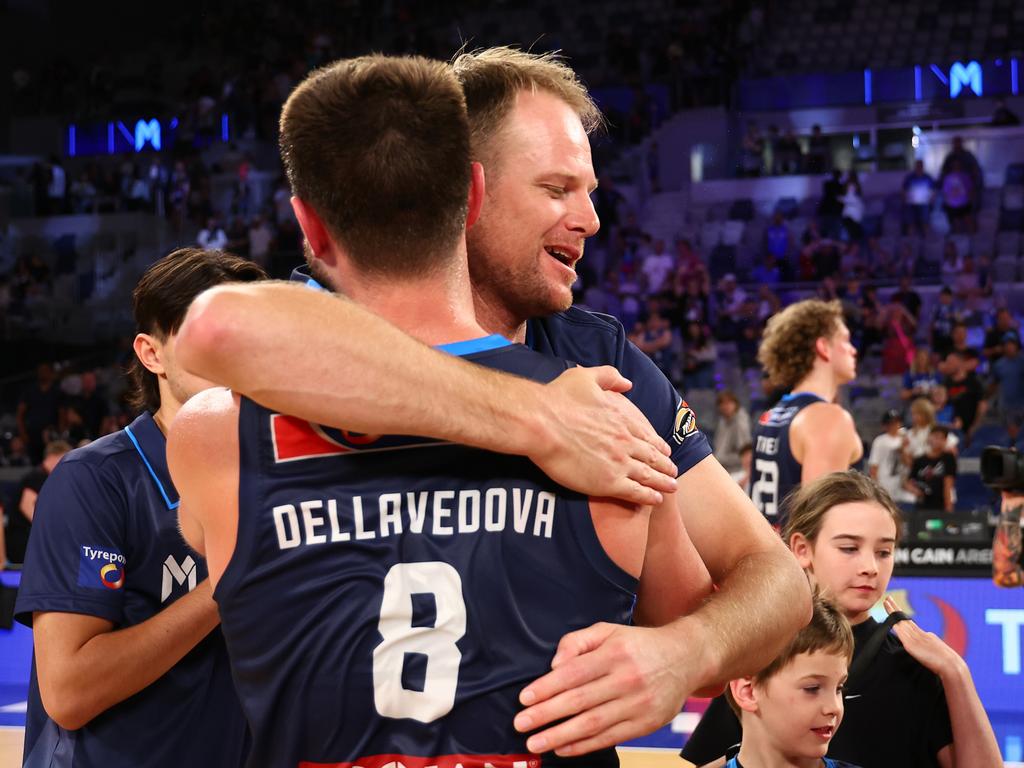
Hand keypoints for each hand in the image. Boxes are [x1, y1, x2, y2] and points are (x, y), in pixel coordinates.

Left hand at [513, 621, 696, 756]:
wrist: (686, 657)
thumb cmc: (638, 644)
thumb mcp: (607, 630)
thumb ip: (577, 641)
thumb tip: (554, 665)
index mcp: (614, 653)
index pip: (573, 673)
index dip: (546, 688)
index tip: (524, 699)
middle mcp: (626, 679)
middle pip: (579, 701)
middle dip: (546, 715)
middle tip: (521, 724)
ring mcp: (638, 704)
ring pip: (592, 724)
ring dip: (560, 735)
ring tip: (536, 743)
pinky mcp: (646, 724)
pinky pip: (610, 738)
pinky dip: (584, 746)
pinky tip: (563, 748)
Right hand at [531, 367, 676, 506]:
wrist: (540, 423)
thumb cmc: (558, 399)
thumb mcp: (586, 377)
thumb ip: (609, 376)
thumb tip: (627, 383)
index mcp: (622, 420)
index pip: (648, 435)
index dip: (659, 445)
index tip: (665, 451)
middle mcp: (626, 441)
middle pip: (653, 457)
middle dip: (666, 466)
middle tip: (673, 473)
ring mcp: (619, 463)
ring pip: (649, 476)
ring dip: (663, 482)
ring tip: (671, 488)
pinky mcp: (608, 482)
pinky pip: (636, 492)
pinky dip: (649, 496)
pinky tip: (656, 499)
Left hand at [884, 596, 963, 677]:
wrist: (951, 666)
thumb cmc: (946, 662)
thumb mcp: (934, 650)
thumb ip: (926, 646)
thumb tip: (918, 646)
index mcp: (925, 635)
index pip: (910, 624)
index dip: (901, 616)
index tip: (895, 608)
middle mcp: (920, 634)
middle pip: (904, 619)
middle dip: (895, 609)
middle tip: (888, 598)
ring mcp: (915, 639)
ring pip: (901, 623)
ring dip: (893, 613)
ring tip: (886, 603)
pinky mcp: (911, 646)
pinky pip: (901, 634)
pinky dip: (896, 626)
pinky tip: (890, 619)